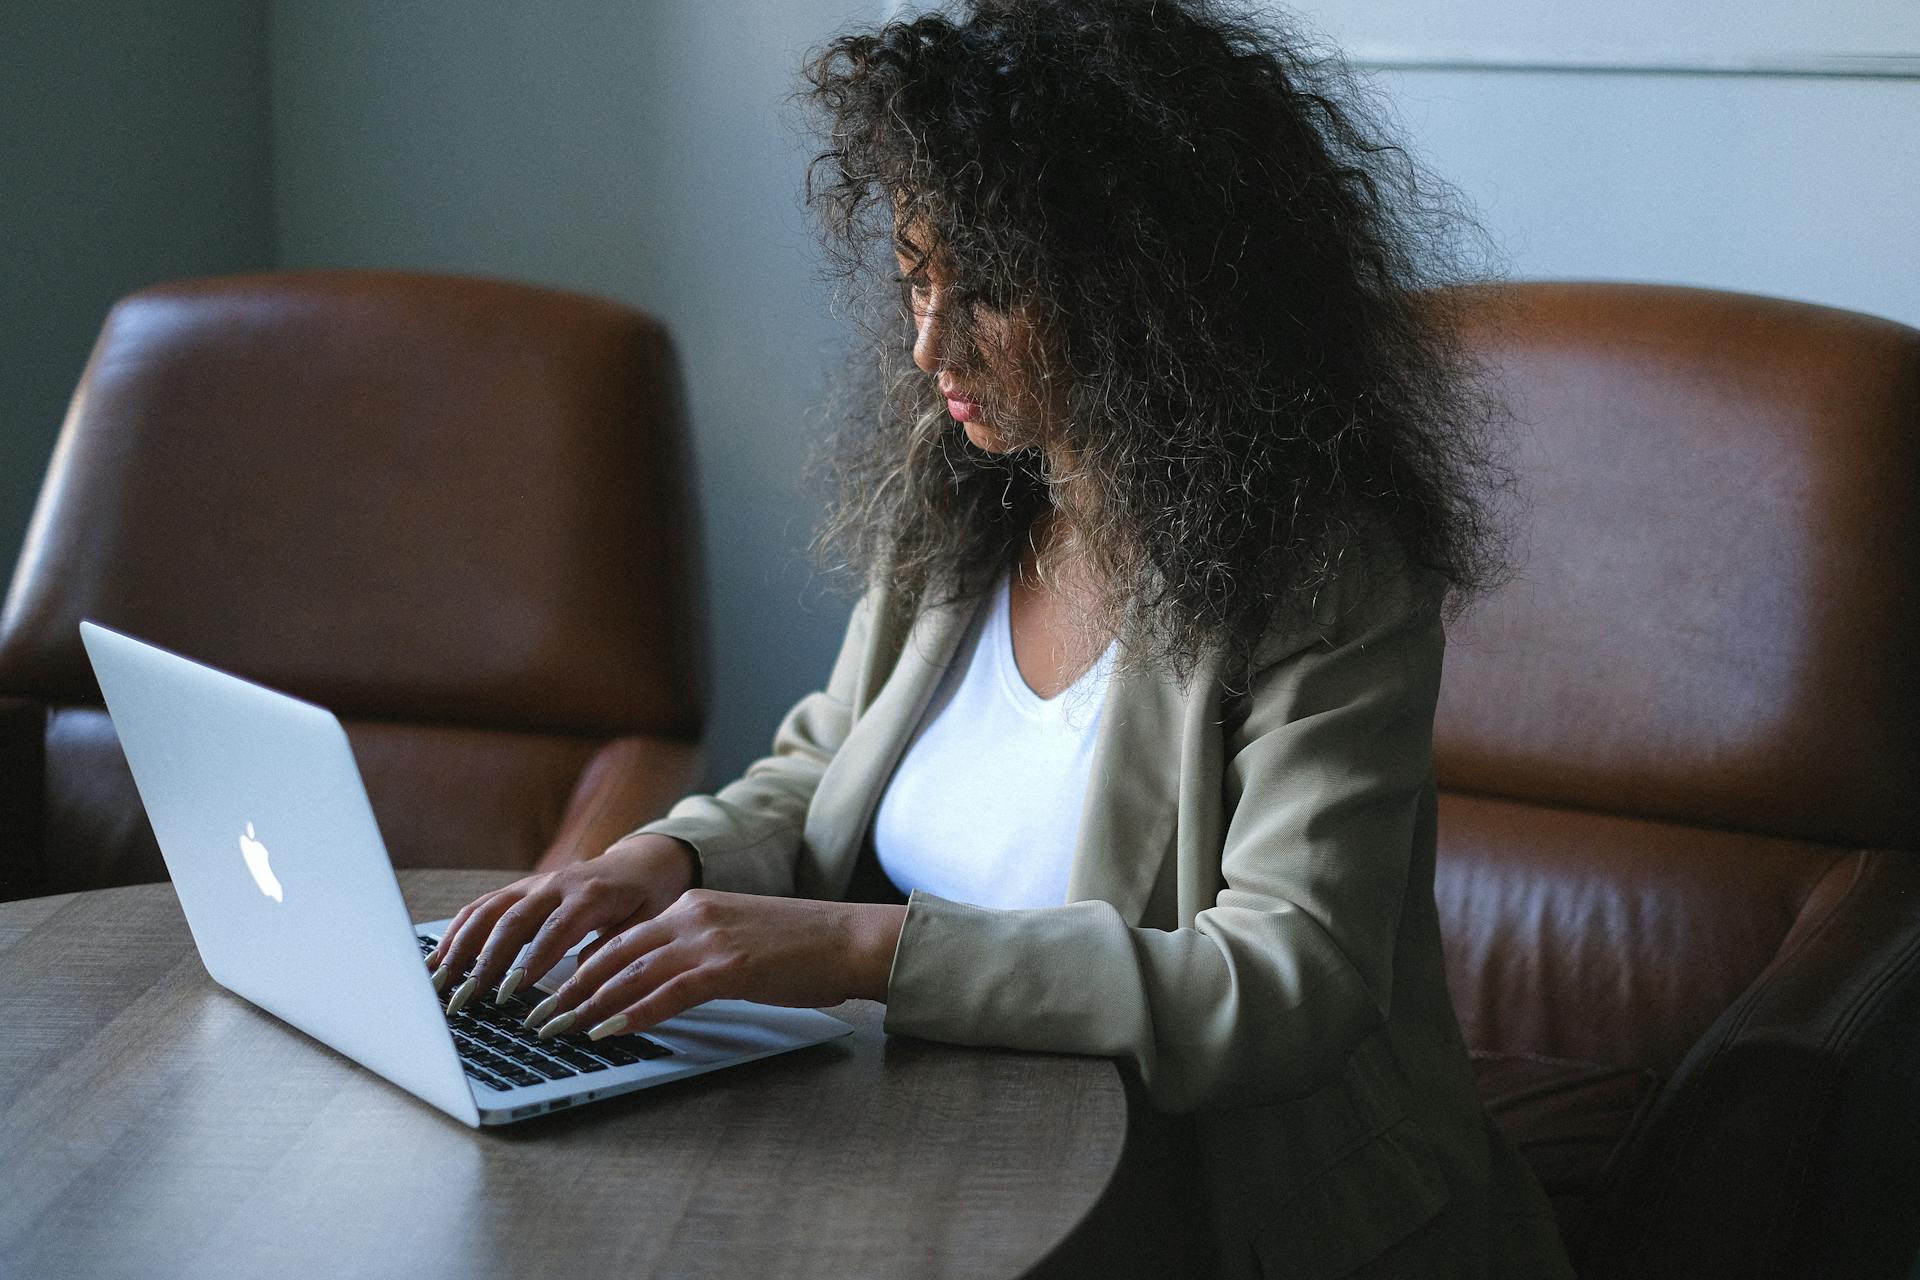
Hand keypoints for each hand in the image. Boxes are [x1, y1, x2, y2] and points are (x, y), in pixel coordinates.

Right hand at [424, 832, 697, 1014]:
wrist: (639, 861)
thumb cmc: (645, 898)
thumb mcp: (645, 922)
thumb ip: (614, 948)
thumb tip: (581, 980)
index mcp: (591, 895)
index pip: (555, 929)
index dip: (532, 960)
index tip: (512, 992)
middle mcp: (555, 885)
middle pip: (512, 921)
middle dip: (485, 961)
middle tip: (466, 997)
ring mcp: (532, 884)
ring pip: (488, 912)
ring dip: (461, 948)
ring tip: (439, 983)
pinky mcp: (518, 889)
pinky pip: (481, 908)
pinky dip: (457, 932)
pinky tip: (438, 959)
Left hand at [520, 890, 907, 1041]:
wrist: (851, 939)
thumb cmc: (803, 948)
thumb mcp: (739, 940)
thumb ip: (698, 954)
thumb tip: (663, 985)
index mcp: (692, 906)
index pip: (621, 938)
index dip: (580, 970)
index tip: (552, 995)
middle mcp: (691, 915)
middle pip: (613, 954)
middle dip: (568, 990)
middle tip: (537, 1019)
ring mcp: (708, 939)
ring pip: (631, 973)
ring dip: (587, 1006)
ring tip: (557, 1031)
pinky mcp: (728, 966)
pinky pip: (667, 992)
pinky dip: (633, 1013)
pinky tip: (608, 1031)